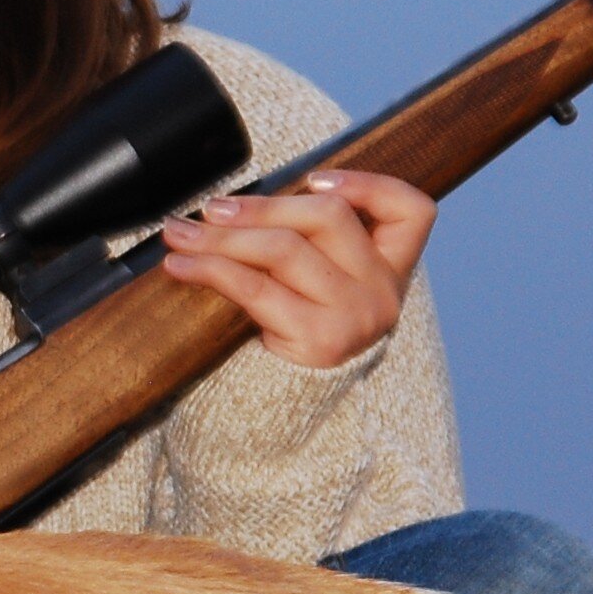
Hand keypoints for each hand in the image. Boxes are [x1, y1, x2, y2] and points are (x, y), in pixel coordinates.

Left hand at [156, 168, 432, 369]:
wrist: (279, 416)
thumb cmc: (290, 336)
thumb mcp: (317, 288)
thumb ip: (307, 245)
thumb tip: (240, 200)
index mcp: (390, 271)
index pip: (412, 213)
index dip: (369, 184)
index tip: (314, 178)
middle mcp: (382, 293)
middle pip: (329, 217)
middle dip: (261, 207)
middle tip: (212, 208)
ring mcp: (355, 317)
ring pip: (285, 249)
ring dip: (223, 237)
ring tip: (180, 235)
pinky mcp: (319, 339)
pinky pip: (256, 287)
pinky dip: (210, 269)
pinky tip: (180, 265)